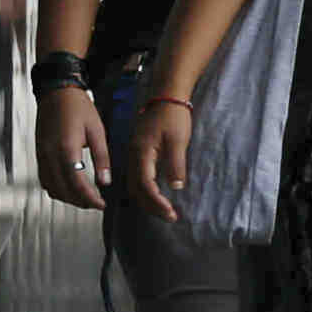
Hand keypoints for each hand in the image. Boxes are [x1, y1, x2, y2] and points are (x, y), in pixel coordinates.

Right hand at [35, 83, 109, 211]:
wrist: (57, 92)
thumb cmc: (78, 107)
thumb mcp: (97, 131)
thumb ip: (102, 158)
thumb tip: (106, 181)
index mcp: (67, 149)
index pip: (77, 184)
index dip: (89, 199)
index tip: (101, 205)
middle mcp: (50, 155)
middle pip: (63, 190)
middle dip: (80, 202)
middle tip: (95, 204)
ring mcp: (42, 156)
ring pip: (52, 188)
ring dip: (68, 198)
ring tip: (84, 198)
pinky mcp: (39, 155)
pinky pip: (44, 180)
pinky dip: (57, 189)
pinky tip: (69, 187)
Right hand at [124, 94, 192, 224]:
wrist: (167, 95)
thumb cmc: (173, 115)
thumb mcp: (178, 140)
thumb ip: (175, 164)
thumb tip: (175, 187)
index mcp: (142, 154)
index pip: (146, 186)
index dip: (157, 203)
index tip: (171, 213)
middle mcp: (133, 156)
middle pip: (137, 190)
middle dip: (152, 206)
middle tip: (169, 216)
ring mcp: (134, 154)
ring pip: (135, 185)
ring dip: (148, 200)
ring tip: (163, 210)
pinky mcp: (138, 152)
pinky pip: (137, 177)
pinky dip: (145, 190)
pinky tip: (155, 193)